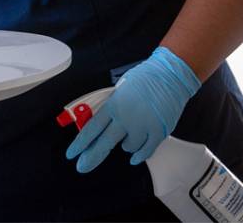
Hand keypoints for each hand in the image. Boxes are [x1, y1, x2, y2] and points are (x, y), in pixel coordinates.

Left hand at [65, 46, 200, 172]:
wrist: (170, 75)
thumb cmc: (145, 79)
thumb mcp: (120, 89)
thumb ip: (111, 108)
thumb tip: (100, 125)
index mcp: (113, 105)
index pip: (91, 129)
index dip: (80, 144)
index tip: (72, 153)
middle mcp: (125, 117)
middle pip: (104, 143)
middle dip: (91, 157)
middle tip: (83, 166)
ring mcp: (142, 126)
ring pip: (128, 148)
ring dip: (127, 144)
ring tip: (133, 130)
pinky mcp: (158, 132)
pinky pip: (145, 152)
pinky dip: (140, 155)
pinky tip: (135, 156)